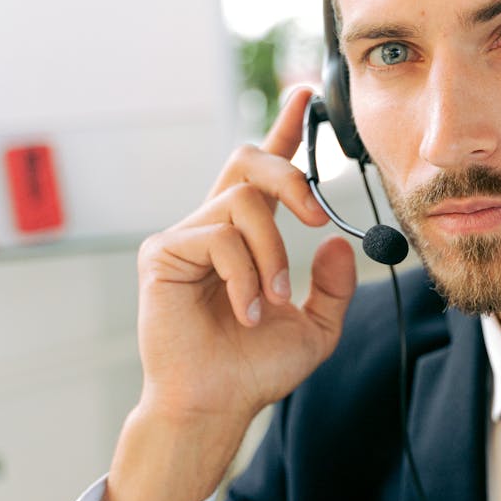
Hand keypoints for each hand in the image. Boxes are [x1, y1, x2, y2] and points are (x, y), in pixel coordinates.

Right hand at [99, 87, 355, 500]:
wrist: (217, 404)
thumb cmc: (255, 369)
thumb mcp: (317, 326)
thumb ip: (334, 285)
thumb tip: (338, 244)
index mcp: (248, 235)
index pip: (267, 171)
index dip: (286, 129)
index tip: (307, 96)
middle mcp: (215, 226)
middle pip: (248, 160)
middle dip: (290, 176)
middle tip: (317, 218)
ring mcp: (186, 236)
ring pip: (243, 204)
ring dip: (270, 254)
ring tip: (271, 302)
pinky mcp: (162, 253)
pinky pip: (219, 238)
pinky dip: (244, 277)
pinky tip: (244, 312)